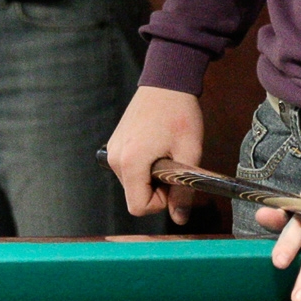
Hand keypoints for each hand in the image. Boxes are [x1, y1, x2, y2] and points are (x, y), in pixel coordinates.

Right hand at [105, 86, 204, 224]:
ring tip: (165, 152)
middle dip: (157, 188)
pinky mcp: (114, 144)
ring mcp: (112, 151)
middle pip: (135, 195)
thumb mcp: (189, 154)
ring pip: (132, 183)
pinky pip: (129, 169)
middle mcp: (115, 159)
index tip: (174, 183)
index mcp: (131, 162)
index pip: (138, 207)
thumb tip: (180, 219)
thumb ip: (183, 190)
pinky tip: (156, 147)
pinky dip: (144, 167)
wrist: (167, 81)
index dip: (161, 202)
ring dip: (151, 177)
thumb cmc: (180, 113)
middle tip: (174, 163)